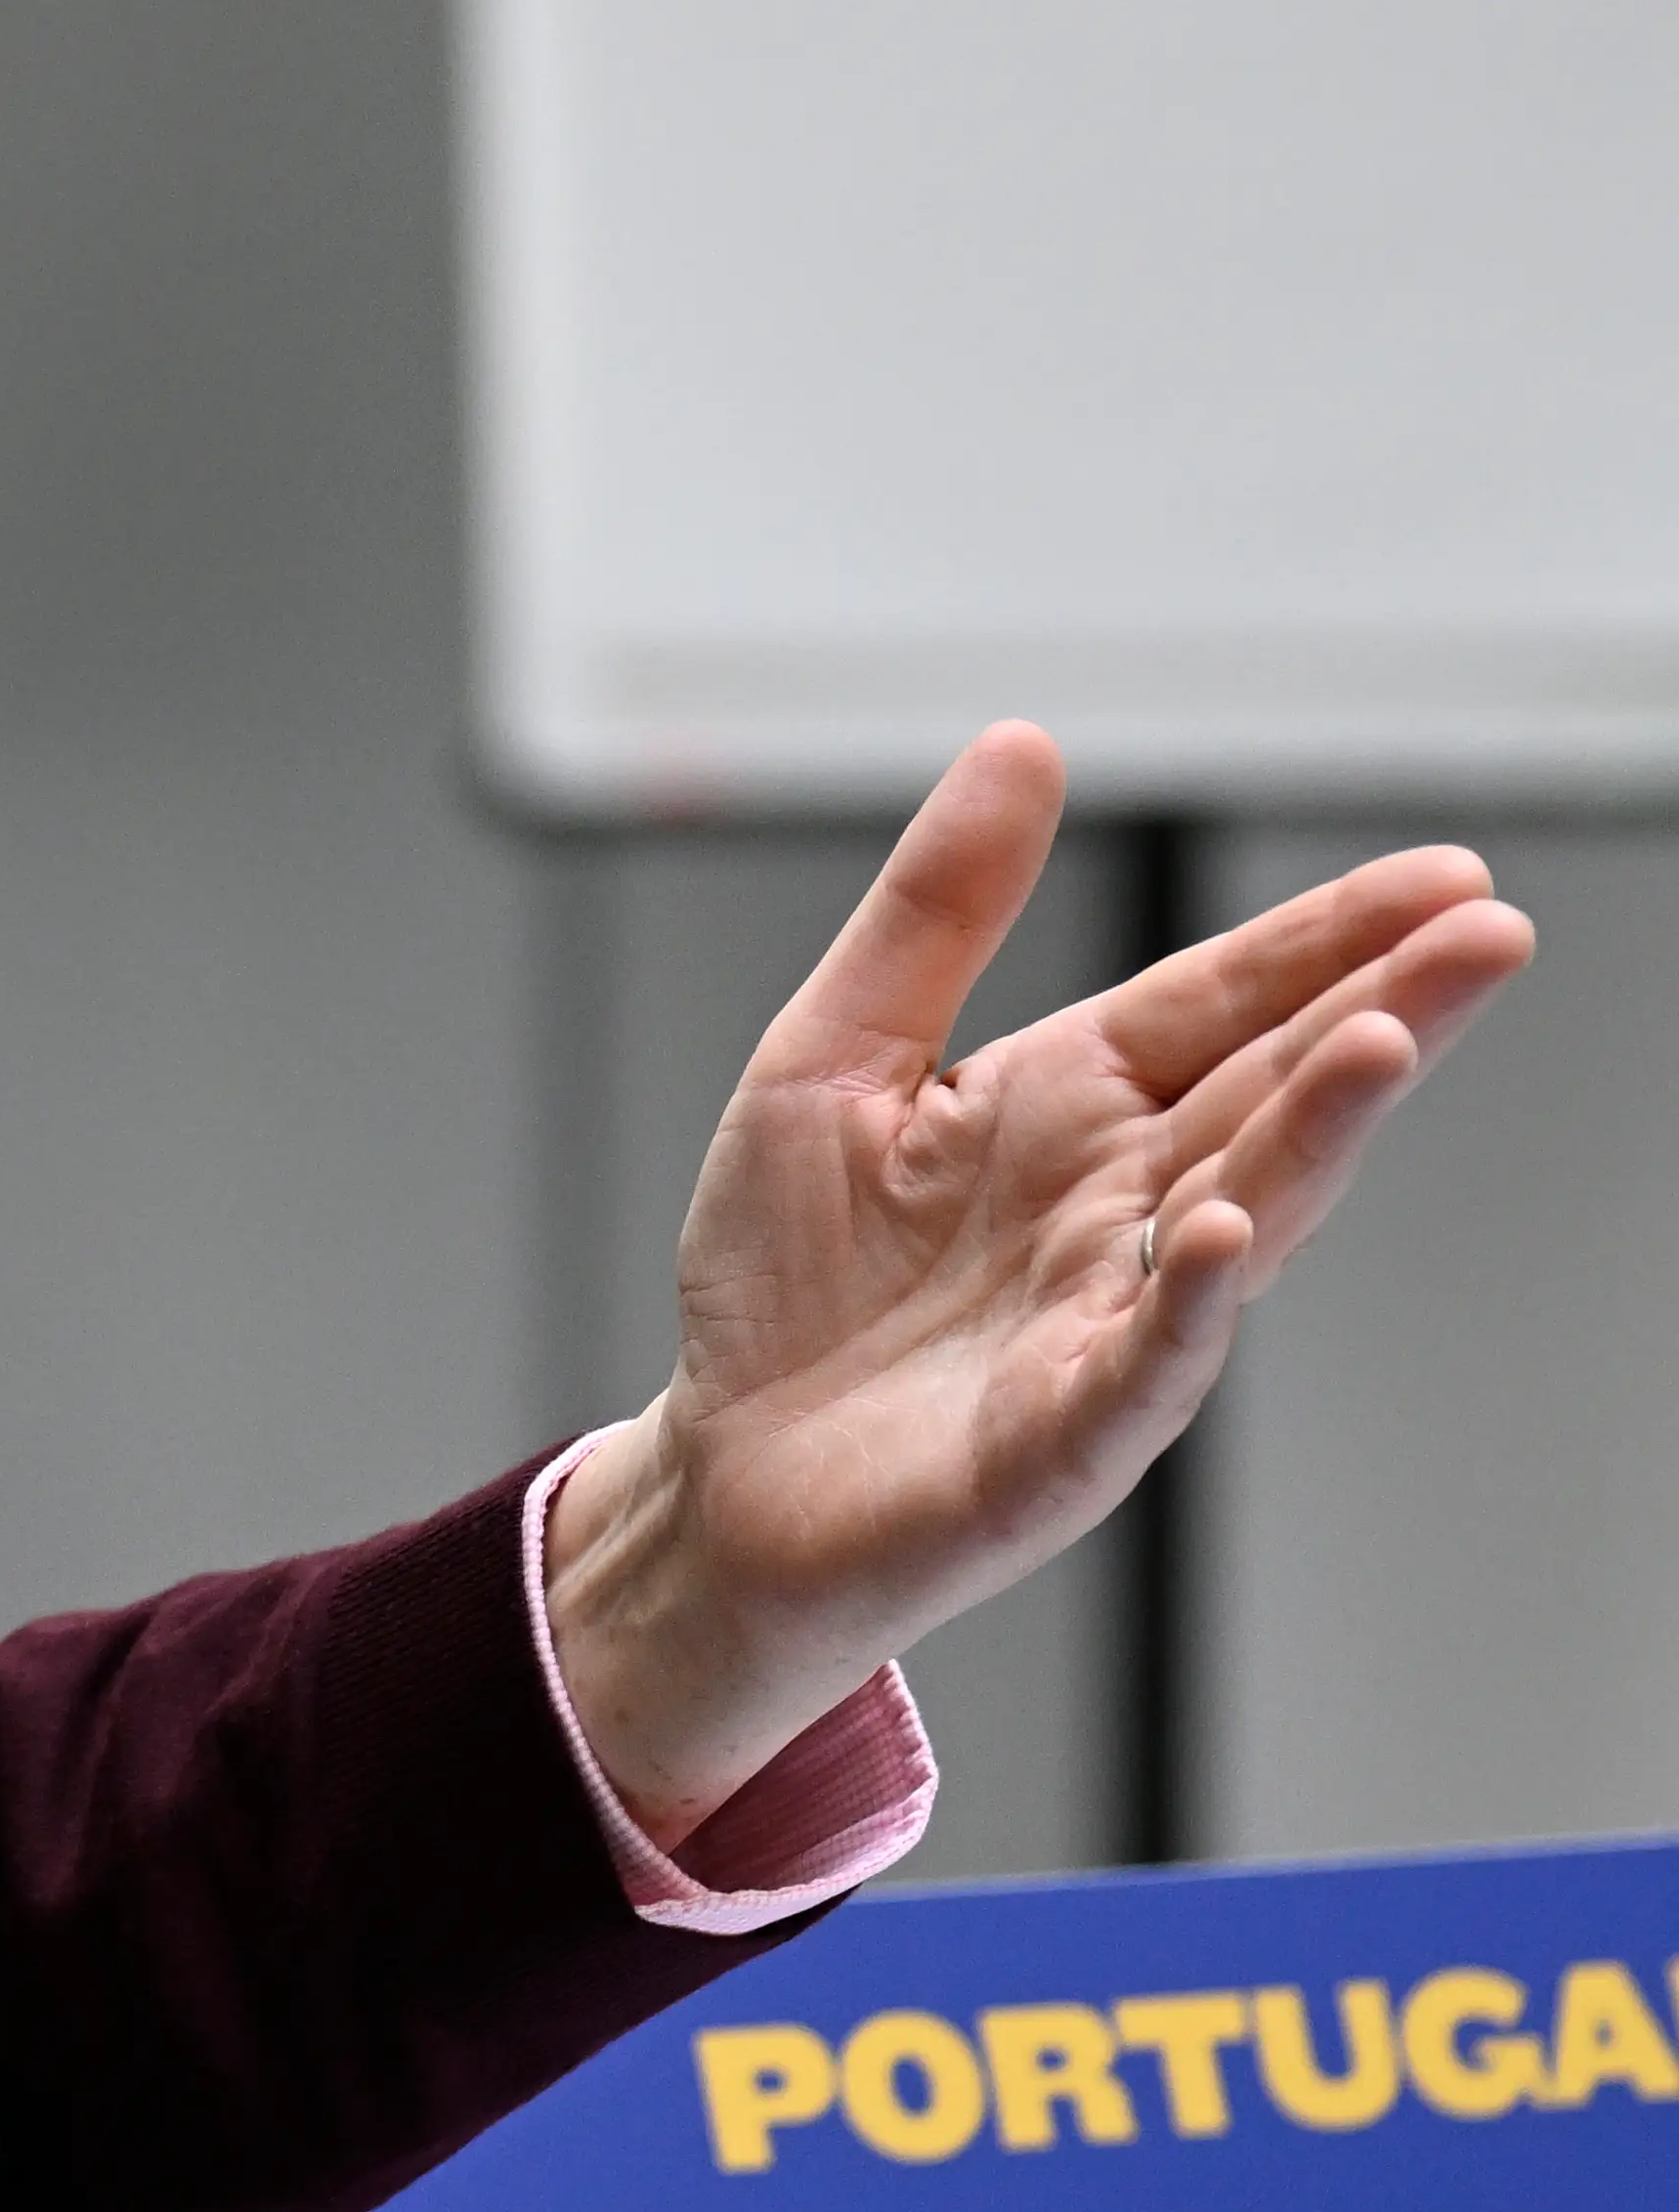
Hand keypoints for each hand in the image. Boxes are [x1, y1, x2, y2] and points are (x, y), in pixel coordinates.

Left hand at [548, 728, 1534, 1840]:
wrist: (724, 1471)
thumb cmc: (785, 1278)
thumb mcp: (832, 1054)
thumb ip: (936, 912)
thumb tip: (1026, 740)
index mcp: (1071, 1107)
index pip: (1225, 1003)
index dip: (1328, 940)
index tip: (1448, 877)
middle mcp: (1119, 1206)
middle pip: (1270, 1094)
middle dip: (1380, 1010)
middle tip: (1489, 934)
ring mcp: (1108, 1321)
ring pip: (1241, 1214)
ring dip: (1313, 1133)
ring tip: (1385, 1041)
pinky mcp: (1061, 1437)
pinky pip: (1141, 1363)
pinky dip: (1185, 1302)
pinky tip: (1221, 1235)